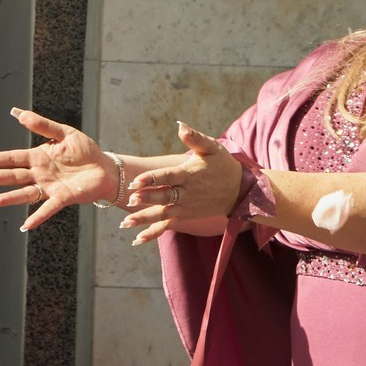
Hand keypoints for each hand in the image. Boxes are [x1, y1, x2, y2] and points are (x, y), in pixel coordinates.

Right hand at [0, 107, 123, 231]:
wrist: (105, 168)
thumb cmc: (86, 151)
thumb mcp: (65, 133)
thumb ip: (43, 125)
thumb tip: (19, 114)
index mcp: (38, 157)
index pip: (12, 158)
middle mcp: (40, 174)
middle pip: (13, 175)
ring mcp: (49, 187)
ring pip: (25, 193)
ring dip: (9, 198)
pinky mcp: (63, 197)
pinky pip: (48, 209)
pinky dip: (37, 217)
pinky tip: (26, 225)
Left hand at [119, 124, 243, 243]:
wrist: (240, 191)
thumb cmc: (224, 165)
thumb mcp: (212, 148)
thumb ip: (194, 138)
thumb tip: (180, 125)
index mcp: (189, 175)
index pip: (167, 177)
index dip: (151, 179)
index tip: (136, 181)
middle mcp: (186, 193)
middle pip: (163, 197)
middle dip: (146, 199)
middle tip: (129, 199)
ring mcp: (185, 207)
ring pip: (162, 214)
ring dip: (144, 219)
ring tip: (125, 223)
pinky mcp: (185, 216)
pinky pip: (167, 226)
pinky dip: (152, 234)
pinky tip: (136, 240)